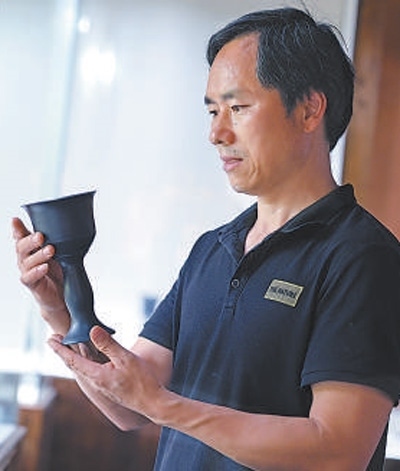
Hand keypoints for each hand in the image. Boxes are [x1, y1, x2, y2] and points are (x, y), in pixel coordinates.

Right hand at [12, 217, 69, 331]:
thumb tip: (68, 222)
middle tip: (41, 236)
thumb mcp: (62, 252)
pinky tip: (45, 267)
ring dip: (38, 255)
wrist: (63, 295)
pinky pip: (29, 278)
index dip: (17, 229)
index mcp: (32, 248)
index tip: (16, 221)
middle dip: (30, 241)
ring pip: (26, 262)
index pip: (22, 237)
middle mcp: (26, 259)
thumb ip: (60, 239)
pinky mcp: (32, 285)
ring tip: (50, 250)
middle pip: (21, 247)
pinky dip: (36, 272)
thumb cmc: (60, 270)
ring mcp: (28, 271)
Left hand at [48, 326, 165, 418]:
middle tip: (54, 339)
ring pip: (83, 369)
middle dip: (64, 352)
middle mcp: (96, 383)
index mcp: (97, 376)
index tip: (50, 340)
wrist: (152, 402)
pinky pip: (91, 372)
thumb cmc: (142, 381)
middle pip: (75, 365)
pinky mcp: (109, 387)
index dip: (60, 349)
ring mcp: (102, 386)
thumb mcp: (125, 358)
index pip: (73, 360)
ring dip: (74, 357)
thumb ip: (108, 344)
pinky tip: (89, 359)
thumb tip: (92, 330)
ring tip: (68, 346)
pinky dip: (85, 362)